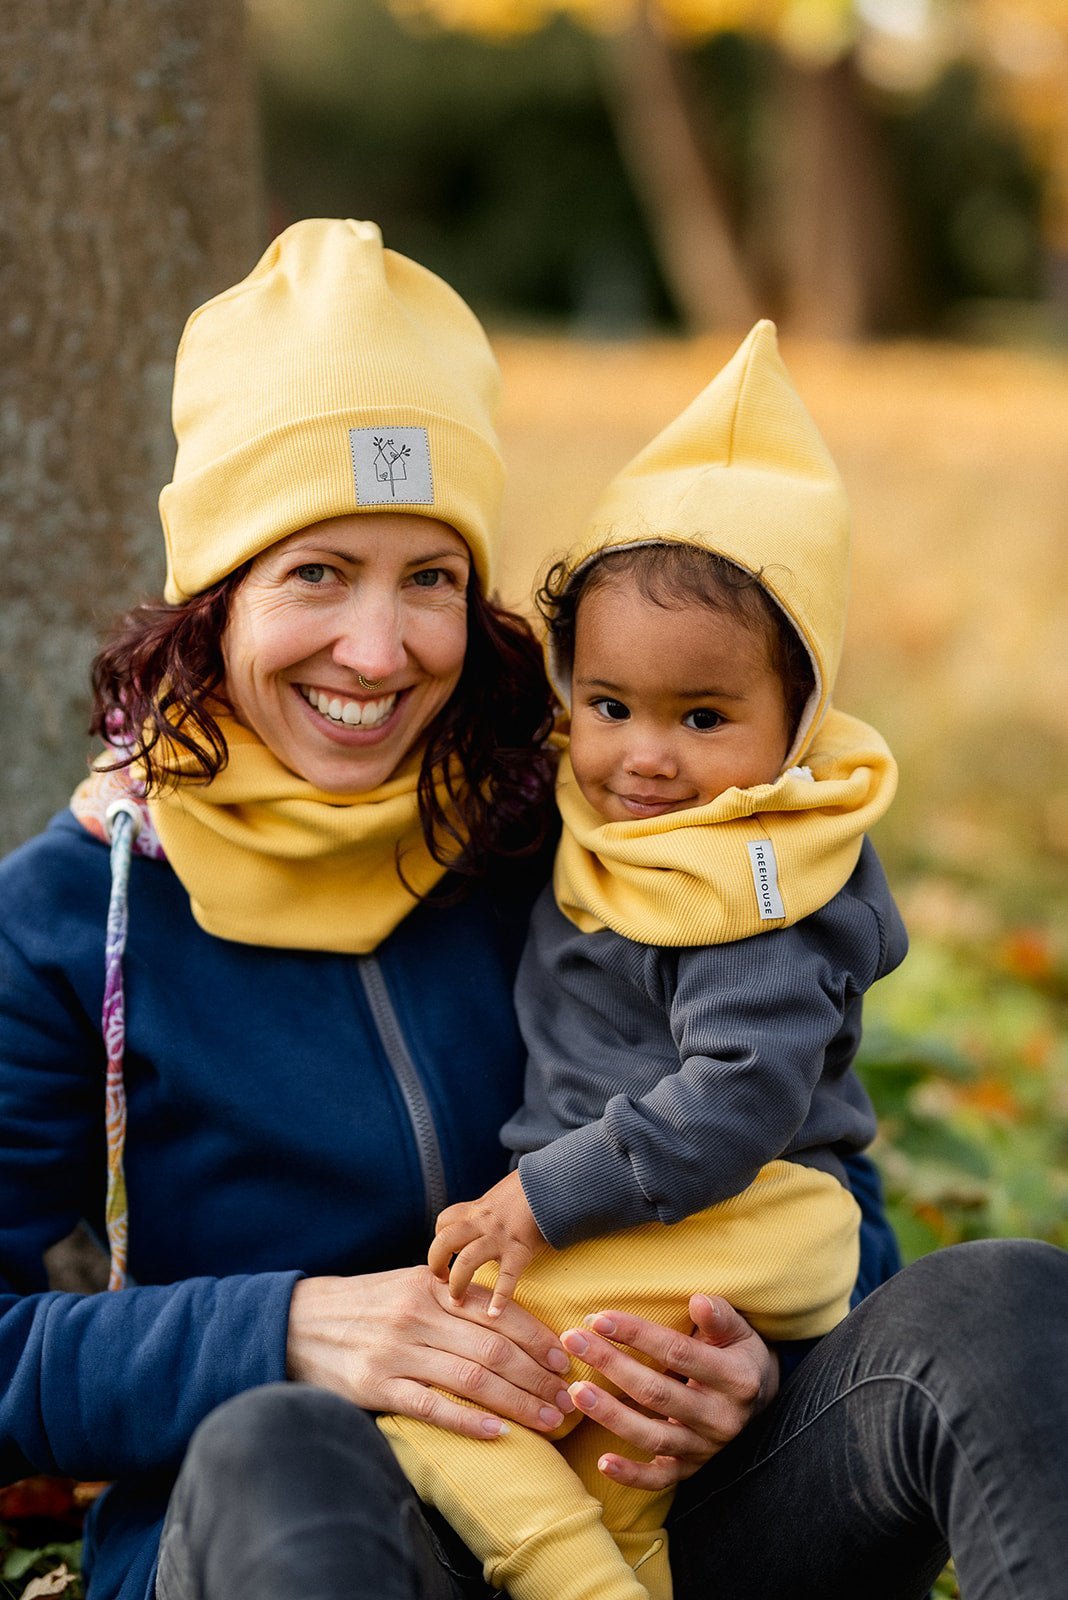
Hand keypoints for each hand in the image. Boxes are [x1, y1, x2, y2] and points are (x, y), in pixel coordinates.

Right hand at [286, 1266, 573, 1439]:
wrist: (294, 1322)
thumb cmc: (361, 1305)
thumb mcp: (406, 1285)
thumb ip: (450, 1296)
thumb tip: (506, 1313)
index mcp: (430, 1287)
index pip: (498, 1311)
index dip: (538, 1336)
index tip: (565, 1358)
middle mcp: (418, 1316)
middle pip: (494, 1348)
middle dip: (538, 1376)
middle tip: (569, 1398)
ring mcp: (396, 1352)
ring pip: (472, 1379)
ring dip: (517, 1402)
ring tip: (548, 1420)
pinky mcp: (376, 1386)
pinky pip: (431, 1406)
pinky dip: (468, 1421)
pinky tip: (498, 1433)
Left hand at [428, 1170, 547, 1315]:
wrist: (554, 1182)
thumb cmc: (530, 1188)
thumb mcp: (502, 1194)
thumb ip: (489, 1210)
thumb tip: (485, 1221)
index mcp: (477, 1209)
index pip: (444, 1222)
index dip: (440, 1239)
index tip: (446, 1254)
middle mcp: (483, 1222)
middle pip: (445, 1241)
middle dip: (437, 1263)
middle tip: (441, 1280)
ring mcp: (500, 1237)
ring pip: (466, 1260)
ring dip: (458, 1284)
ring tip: (457, 1301)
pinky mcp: (520, 1250)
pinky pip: (506, 1278)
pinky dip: (499, 1298)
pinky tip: (494, 1314)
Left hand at [560, 1294, 778, 1490]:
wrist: (762, 1397)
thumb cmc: (740, 1352)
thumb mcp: (739, 1329)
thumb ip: (719, 1315)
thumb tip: (698, 1300)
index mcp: (735, 1378)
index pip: (676, 1352)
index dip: (636, 1334)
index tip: (598, 1318)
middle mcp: (720, 1418)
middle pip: (656, 1392)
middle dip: (610, 1364)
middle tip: (572, 1341)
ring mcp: (705, 1447)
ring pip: (652, 1436)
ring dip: (610, 1414)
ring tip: (575, 1391)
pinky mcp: (691, 1468)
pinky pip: (659, 1478)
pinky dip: (631, 1475)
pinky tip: (602, 1462)